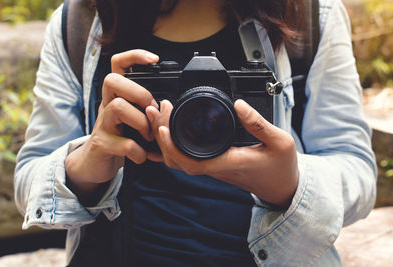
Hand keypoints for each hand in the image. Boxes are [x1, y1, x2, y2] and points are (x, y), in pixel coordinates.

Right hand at [65, 49, 158, 199]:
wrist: (94, 164)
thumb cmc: (119, 138)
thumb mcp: (131, 119)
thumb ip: (146, 110)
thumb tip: (169, 106)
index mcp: (116, 96)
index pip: (118, 64)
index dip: (134, 56)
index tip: (153, 59)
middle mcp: (106, 105)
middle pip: (112, 81)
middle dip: (139, 93)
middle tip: (151, 111)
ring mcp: (102, 124)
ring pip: (117, 107)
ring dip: (141, 122)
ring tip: (147, 136)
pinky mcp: (102, 144)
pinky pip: (124, 143)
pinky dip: (138, 152)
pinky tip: (141, 155)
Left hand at [146, 99, 298, 206]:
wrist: (281, 187)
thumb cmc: (281, 167)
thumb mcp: (279, 141)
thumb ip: (259, 123)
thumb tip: (239, 104)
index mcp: (229, 162)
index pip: (191, 161)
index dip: (172, 146)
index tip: (162, 126)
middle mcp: (216, 167)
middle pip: (177, 160)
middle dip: (161, 136)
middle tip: (157, 109)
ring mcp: (212, 167)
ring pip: (178, 160)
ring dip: (164, 140)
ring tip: (160, 115)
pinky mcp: (213, 164)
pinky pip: (186, 158)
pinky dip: (172, 146)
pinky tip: (166, 132)